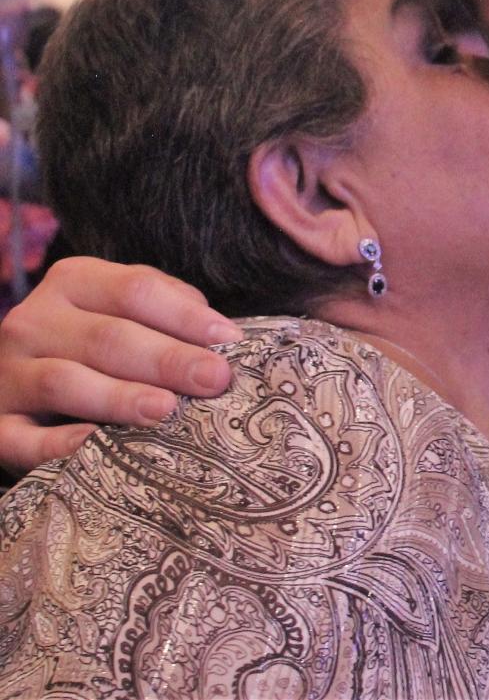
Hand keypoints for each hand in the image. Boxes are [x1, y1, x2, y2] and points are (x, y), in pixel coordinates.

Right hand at [0, 257, 239, 473]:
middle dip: (167, 359)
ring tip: (166, 410)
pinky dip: (55, 444)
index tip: (228, 340)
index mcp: (73, 282)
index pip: (134, 290)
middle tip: (213, 380)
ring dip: (119, 396)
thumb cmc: (93, 338)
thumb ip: (167, 306)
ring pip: (64, 381)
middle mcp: (34, 321)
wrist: (16, 372)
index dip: (184, 315)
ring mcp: (8, 373)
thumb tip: (219, 334)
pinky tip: (94, 444)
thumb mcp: (122, 306)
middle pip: (107, 337)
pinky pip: (21, 438)